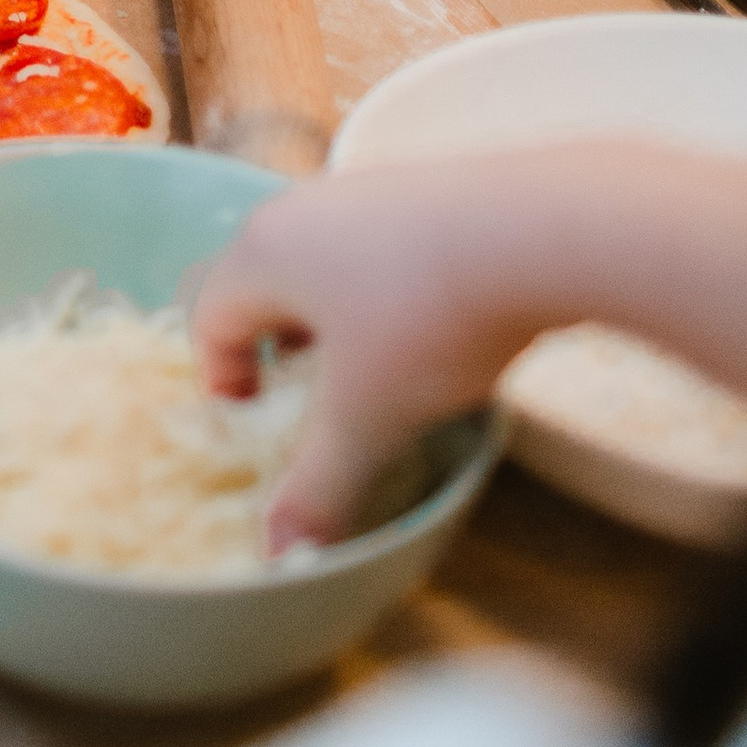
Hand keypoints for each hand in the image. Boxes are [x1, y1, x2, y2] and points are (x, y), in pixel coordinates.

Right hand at [184, 165, 547, 551]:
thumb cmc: (424, 322)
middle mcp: (299, 209)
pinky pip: (376, 252)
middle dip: (281, 358)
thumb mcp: (366, 421)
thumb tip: (277, 556)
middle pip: (262, 289)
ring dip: (335, 328)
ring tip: (381, 378)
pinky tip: (434, 332)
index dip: (226, 387)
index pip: (208, 321)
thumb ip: (316, 489)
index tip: (264, 434)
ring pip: (322, 268)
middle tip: (320, 412)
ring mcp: (362, 192)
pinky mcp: (420, 190)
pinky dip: (385, 297)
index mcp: (262, 253)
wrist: (537, 234)